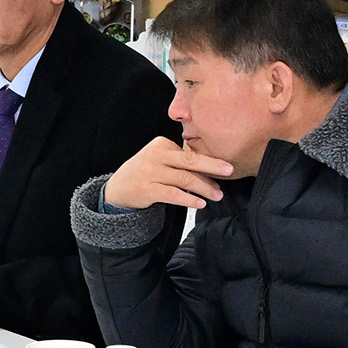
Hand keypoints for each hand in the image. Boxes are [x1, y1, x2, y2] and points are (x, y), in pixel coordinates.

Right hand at [102, 136, 234, 211]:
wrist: (117, 189)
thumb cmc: (144, 174)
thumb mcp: (159, 159)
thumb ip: (179, 161)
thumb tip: (211, 171)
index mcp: (161, 144)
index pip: (190, 153)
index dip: (209, 163)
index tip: (223, 170)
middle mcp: (155, 155)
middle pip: (190, 160)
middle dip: (213, 165)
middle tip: (230, 170)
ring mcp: (150, 172)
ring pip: (185, 178)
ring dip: (205, 187)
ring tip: (217, 195)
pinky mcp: (147, 189)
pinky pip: (173, 194)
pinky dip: (189, 199)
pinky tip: (200, 203)